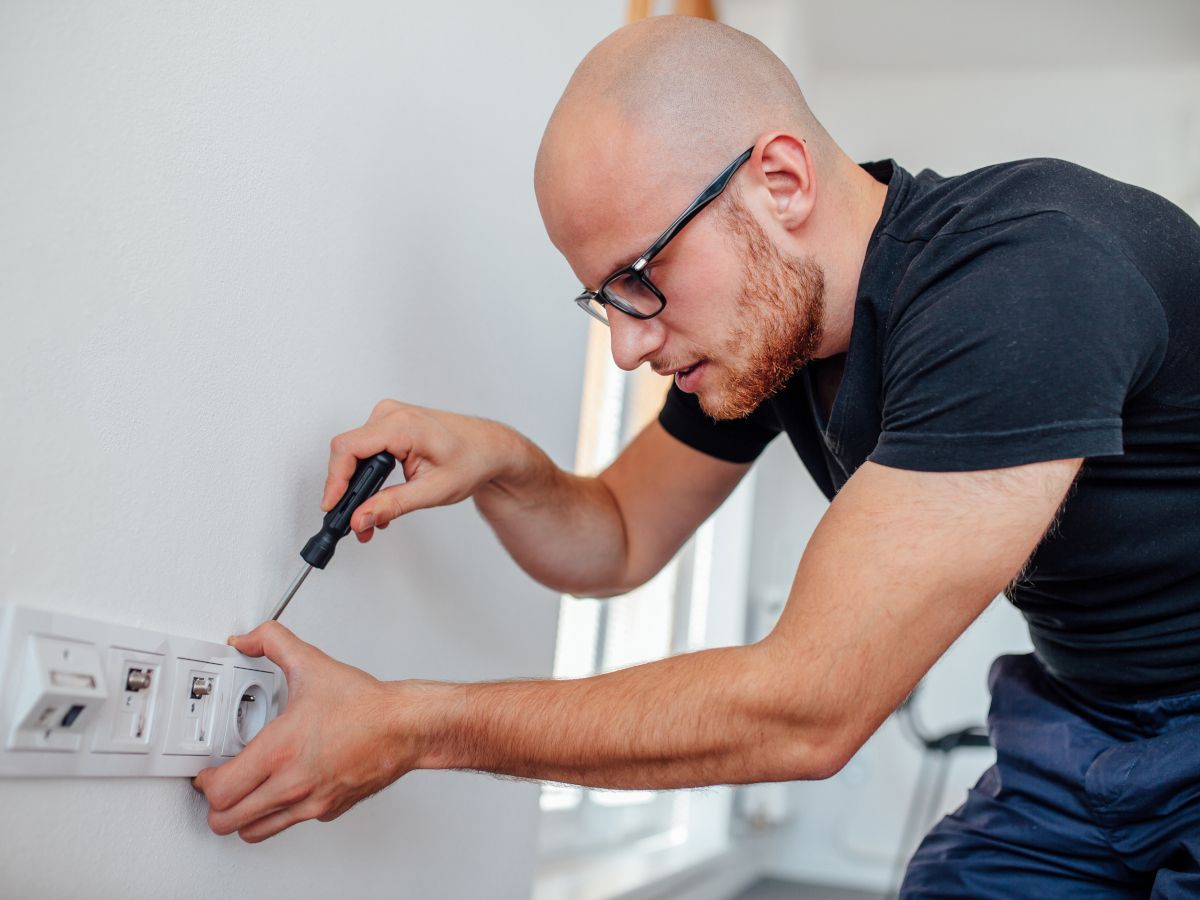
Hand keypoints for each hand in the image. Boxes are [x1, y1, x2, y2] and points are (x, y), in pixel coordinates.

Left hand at [193, 621, 416, 842]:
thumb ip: (273, 642)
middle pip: (227, 821)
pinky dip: (280, 812)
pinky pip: (289, 823)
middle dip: (217, 805)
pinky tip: (285, 788)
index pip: (219, 791)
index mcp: (280, 751)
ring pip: (254, 832)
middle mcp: (292, 784)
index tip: (208, 770)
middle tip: (221, 785)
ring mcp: (310, 802)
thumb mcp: (312, 664)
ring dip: (243, 816)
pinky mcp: (327, 810)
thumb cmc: (365, 705)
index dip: (205, 782)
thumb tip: (247, 639)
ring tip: (246, 793)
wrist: (405, 727)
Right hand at [323, 400, 519, 542]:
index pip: (348, 449)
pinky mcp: (390, 424)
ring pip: (354, 453)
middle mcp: (391, 414)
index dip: (335, 480)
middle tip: (356, 523)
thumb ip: (392, 505)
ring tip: (370, 516)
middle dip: (347, 491)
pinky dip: (367, 475)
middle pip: (347, 452)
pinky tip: (377, 498)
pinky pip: (365, 448)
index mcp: (402, 426)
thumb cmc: (472, 460)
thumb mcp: (432, 491)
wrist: (489, 448)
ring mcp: (389, 416)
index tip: (332, 506)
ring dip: (358, 486)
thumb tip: (360, 518)